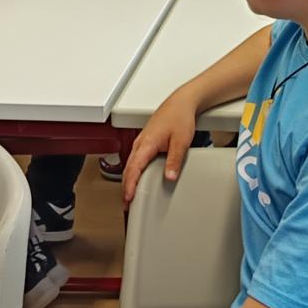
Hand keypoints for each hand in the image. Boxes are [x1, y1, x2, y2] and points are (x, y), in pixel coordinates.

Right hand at [123, 90, 200, 204]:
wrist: (181, 103)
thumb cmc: (179, 117)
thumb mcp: (180, 141)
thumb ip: (174, 160)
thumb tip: (169, 177)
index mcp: (146, 143)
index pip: (133, 169)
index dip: (129, 186)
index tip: (128, 199)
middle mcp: (140, 143)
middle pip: (128, 169)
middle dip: (126, 187)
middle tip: (127, 204)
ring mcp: (141, 142)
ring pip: (130, 164)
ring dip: (128, 180)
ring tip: (129, 196)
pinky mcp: (145, 142)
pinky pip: (134, 160)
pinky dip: (132, 172)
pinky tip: (136, 178)